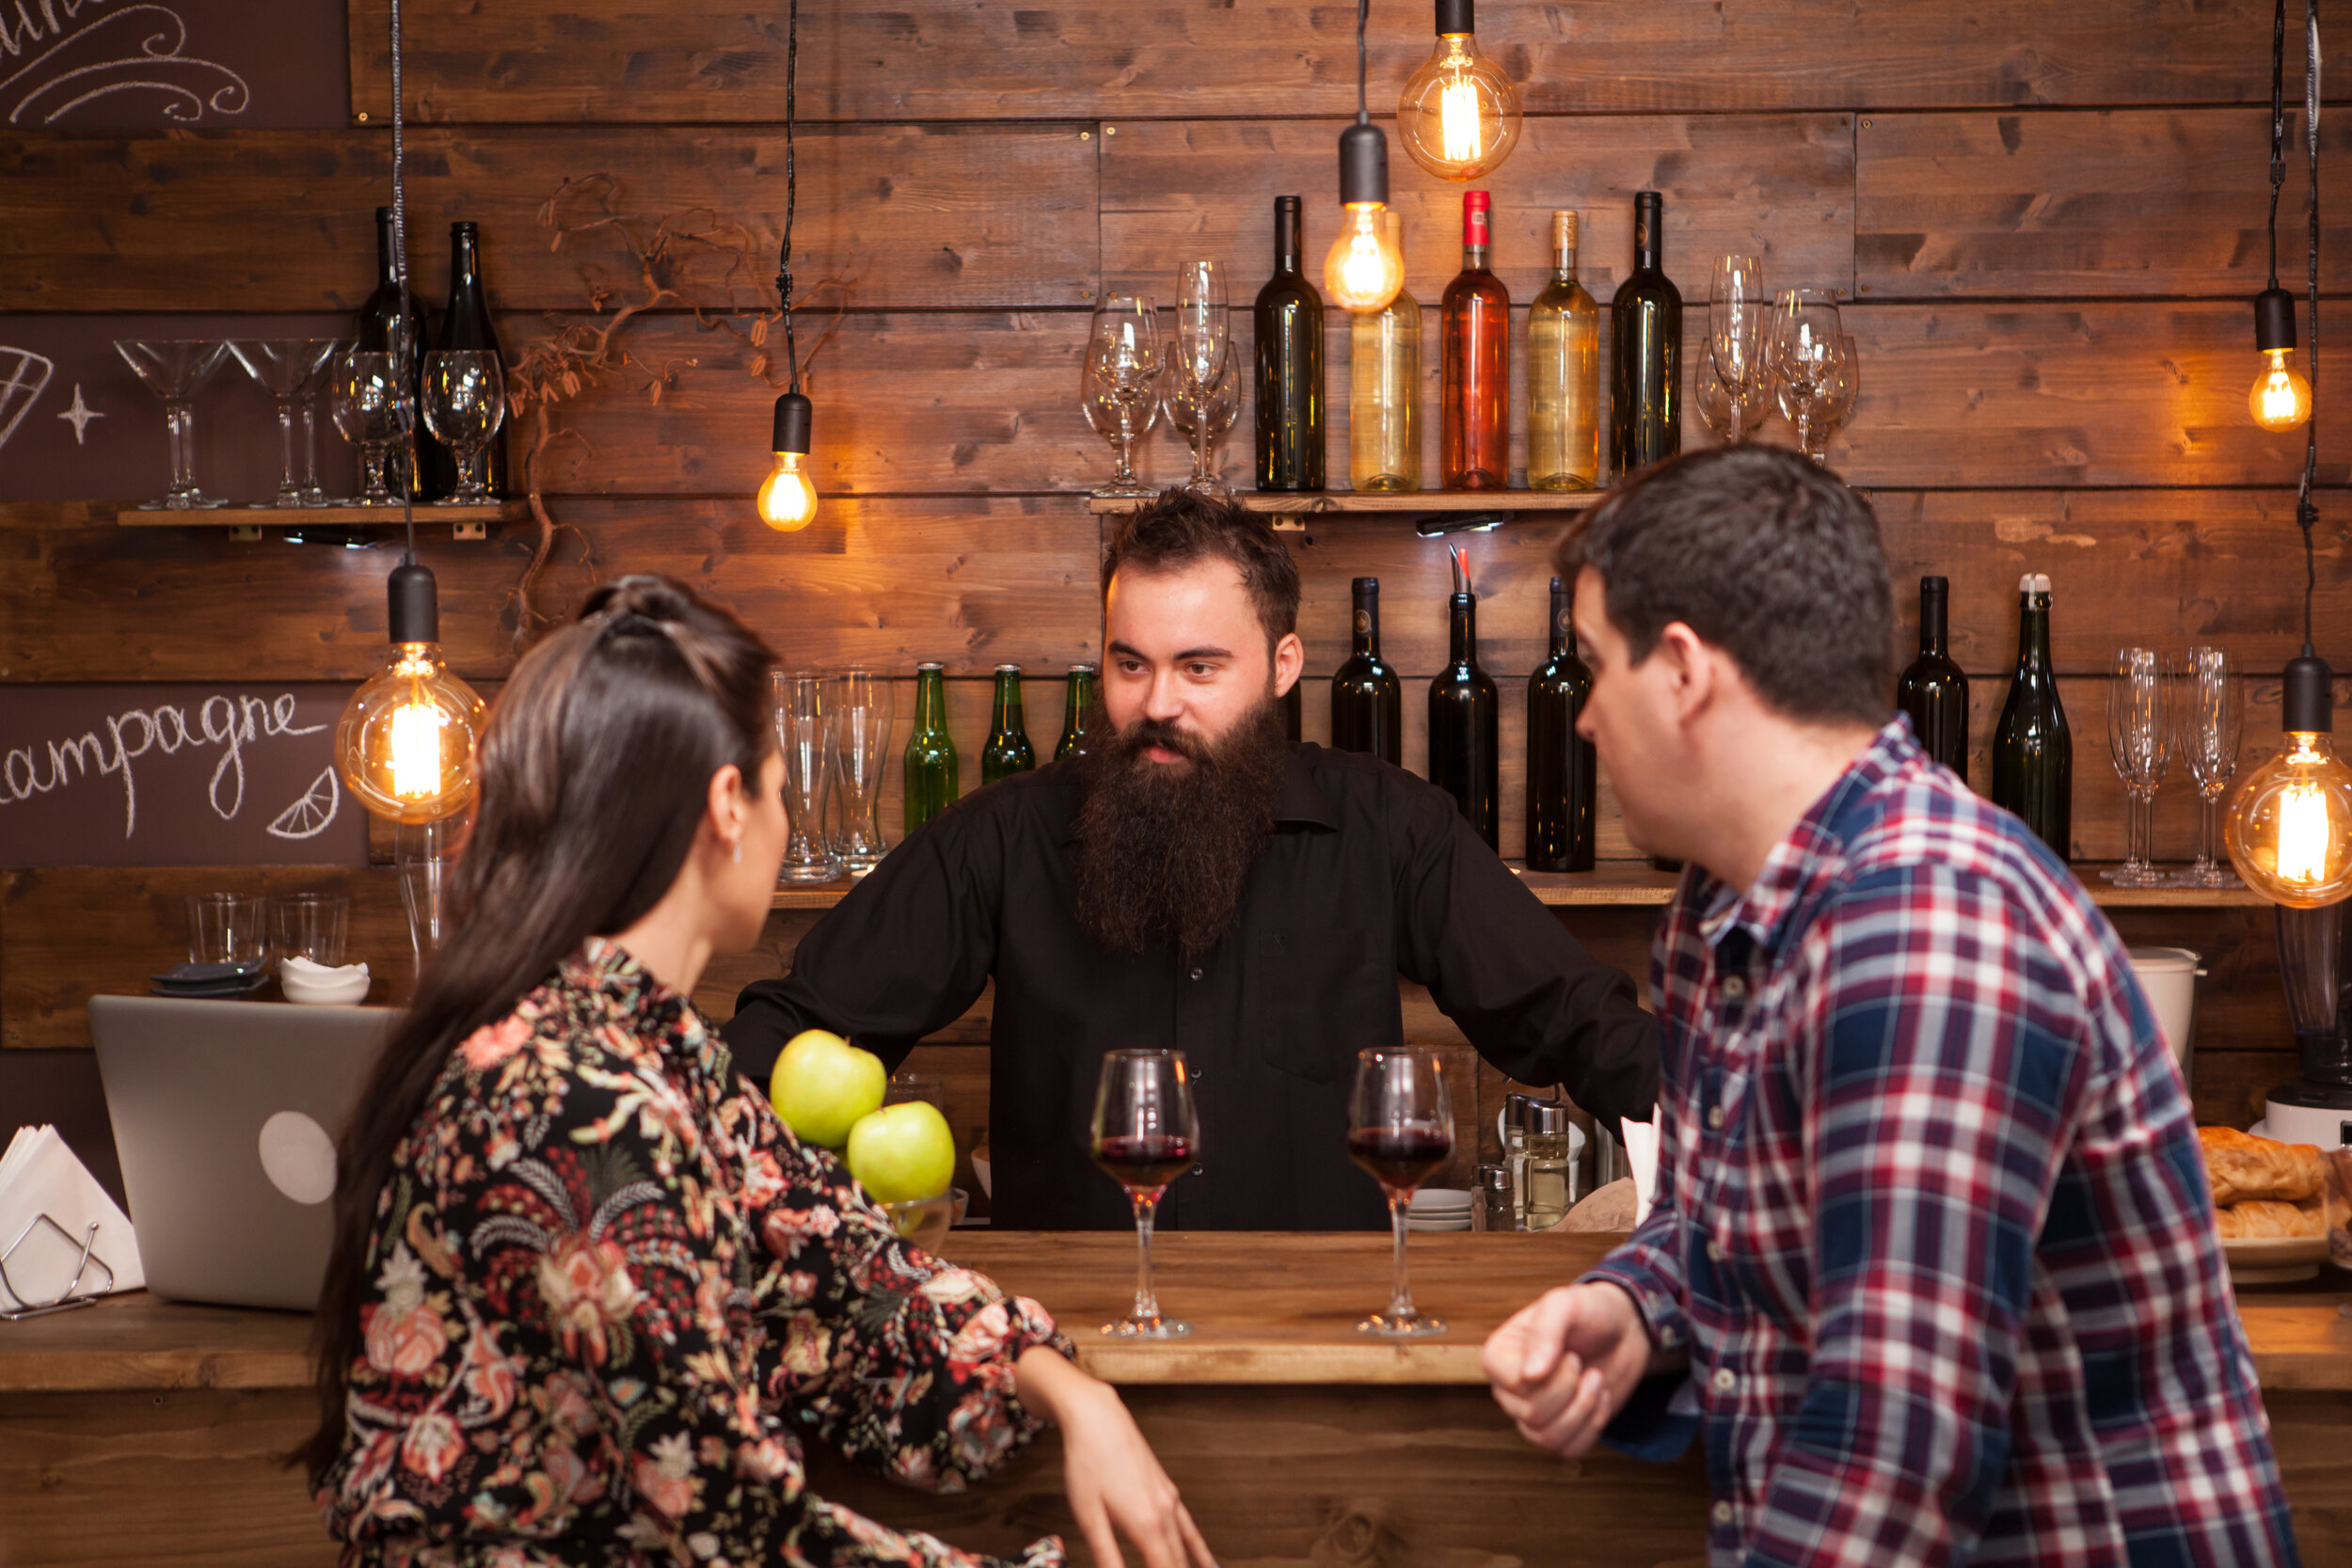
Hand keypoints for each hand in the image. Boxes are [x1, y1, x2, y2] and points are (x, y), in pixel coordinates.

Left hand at [1016, 1347, 1214, 1567]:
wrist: (1098, 1417)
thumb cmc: (1087, 1463)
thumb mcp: (1089, 1516)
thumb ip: (1107, 1556)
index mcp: (1146, 1526)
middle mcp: (1166, 1516)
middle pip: (1180, 1567)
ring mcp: (1171, 1503)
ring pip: (1188, 1552)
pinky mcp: (1168, 1492)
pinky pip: (1191, 1530)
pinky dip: (1201, 1552)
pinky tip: (1209, 1565)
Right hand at [1481, 1282, 1662, 1457]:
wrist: (1620, 1330)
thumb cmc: (1587, 1312)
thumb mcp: (1565, 1304)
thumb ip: (1546, 1332)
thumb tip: (1530, 1375)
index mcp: (1499, 1356)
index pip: (1515, 1385)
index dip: (1552, 1376)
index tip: (1570, 1354)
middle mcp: (1508, 1389)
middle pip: (1531, 1415)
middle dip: (1571, 1391)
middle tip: (1583, 1365)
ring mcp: (1532, 1413)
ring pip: (1547, 1439)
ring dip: (1584, 1410)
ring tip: (1596, 1380)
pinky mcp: (1559, 1430)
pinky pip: (1569, 1450)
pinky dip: (1594, 1426)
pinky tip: (1601, 1398)